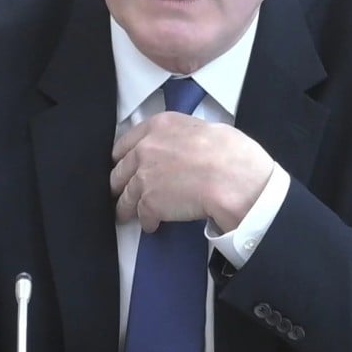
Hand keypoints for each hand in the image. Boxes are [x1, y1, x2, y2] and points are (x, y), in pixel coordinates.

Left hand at [110, 112, 273, 233]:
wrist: (232, 178)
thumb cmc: (230, 153)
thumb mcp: (204, 129)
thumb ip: (183, 137)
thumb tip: (185, 147)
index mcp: (159, 126)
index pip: (127, 142)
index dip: (126, 157)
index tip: (126, 165)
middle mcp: (145, 148)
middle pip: (120, 170)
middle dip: (122, 182)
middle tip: (124, 190)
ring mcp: (143, 176)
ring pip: (125, 196)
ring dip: (127, 206)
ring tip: (128, 214)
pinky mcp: (148, 203)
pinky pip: (141, 216)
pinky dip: (147, 222)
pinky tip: (153, 224)